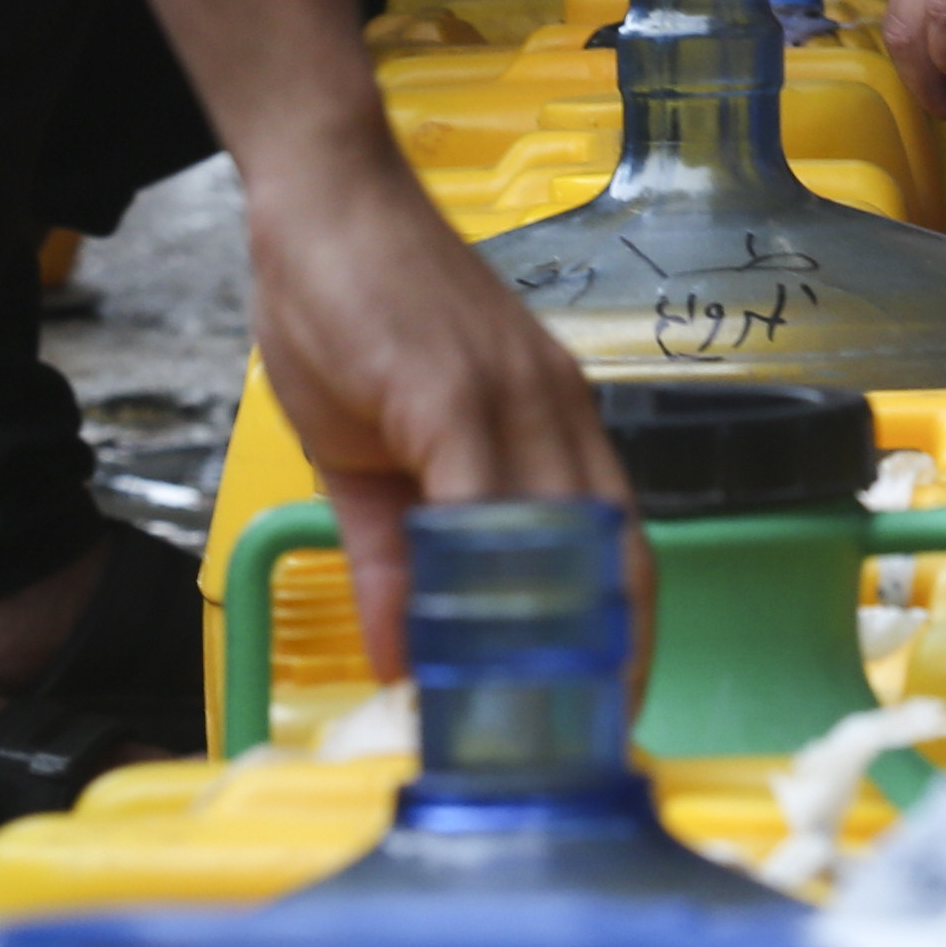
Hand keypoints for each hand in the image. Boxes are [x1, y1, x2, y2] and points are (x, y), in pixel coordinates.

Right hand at [241, 136, 627, 679]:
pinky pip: (479, 500)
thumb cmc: (354, 312)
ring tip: (520, 722)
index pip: (619, 555)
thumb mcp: (370, 459)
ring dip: (543, 638)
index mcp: (552, 432)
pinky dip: (472, 580)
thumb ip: (397, 562)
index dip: (621, 644)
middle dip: (598, 664)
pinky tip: (445, 641)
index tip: (602, 721)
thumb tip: (409, 666)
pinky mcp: (452, 389)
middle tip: (571, 749)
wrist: (324, 197)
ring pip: (558, 537)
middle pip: (610, 559)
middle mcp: (555, 417)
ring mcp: (513, 400)